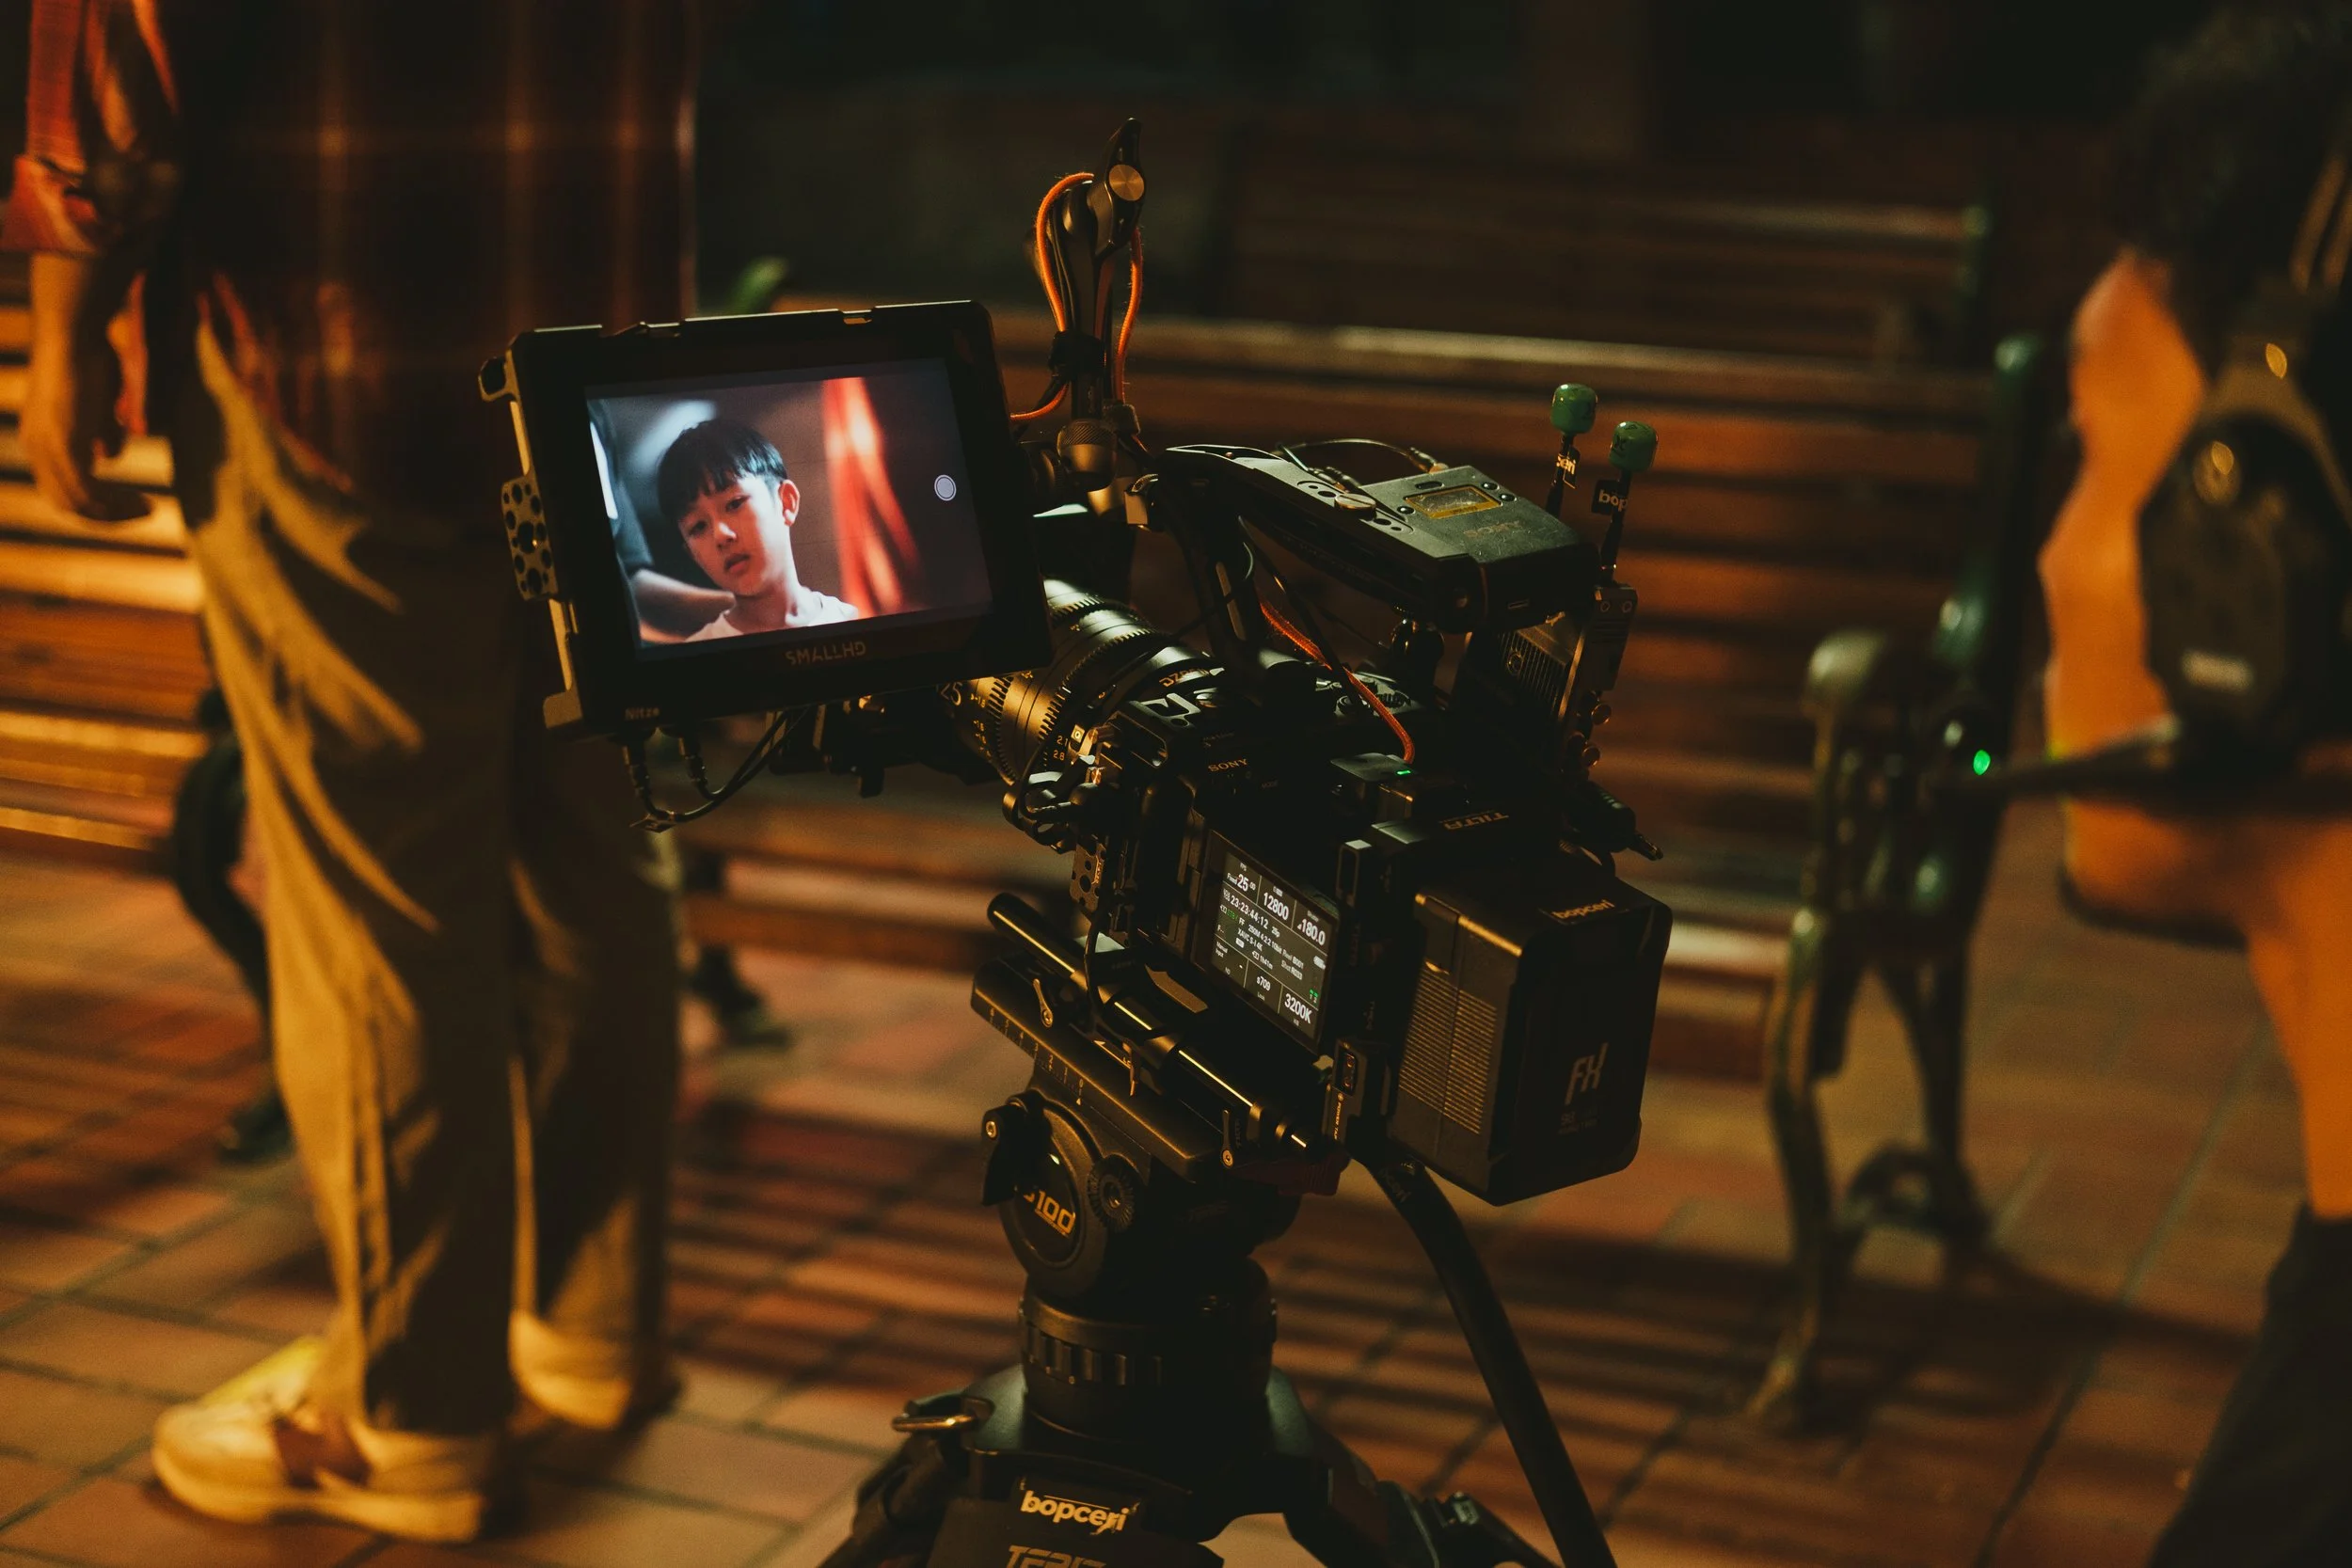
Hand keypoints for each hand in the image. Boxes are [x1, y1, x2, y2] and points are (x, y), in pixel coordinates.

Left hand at [23, 253, 149, 521]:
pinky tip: (143, 501)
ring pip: (77, 502)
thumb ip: (102, 431)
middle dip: (107, 515)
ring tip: (148, 509)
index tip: (134, 500)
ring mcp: (47, 447)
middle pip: (66, 502)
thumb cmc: (88, 356)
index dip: (98, 501)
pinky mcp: (63, 445)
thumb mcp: (99, 402)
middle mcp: (36, 448)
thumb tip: (109, 456)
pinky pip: (86, 491)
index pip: (62, 487)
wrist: (72, 333)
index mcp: (40, 439)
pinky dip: (114, 503)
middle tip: (144, 511)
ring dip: (115, 512)